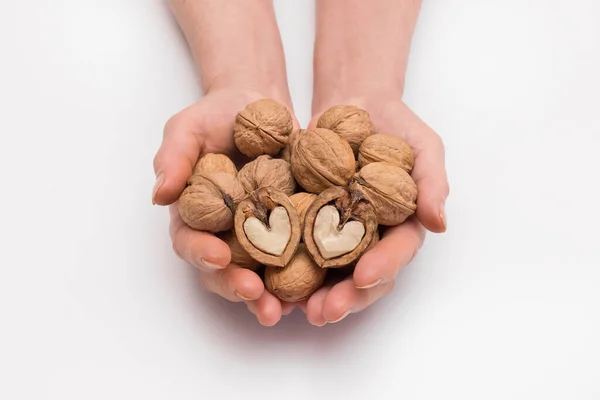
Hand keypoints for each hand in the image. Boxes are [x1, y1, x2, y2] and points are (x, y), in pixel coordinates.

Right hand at [152, 88, 298, 325]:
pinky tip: (317, 287)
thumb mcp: (188, 128)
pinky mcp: (293, 229)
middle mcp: (225, 233)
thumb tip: (158, 194)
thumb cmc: (217, 115)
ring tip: (284, 309)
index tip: (217, 257)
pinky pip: (299, 256)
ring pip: (261, 273)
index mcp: (195, 215)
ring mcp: (260, 235)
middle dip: (237, 287)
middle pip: (225, 270)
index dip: (201, 253)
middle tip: (255, 295)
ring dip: (271, 295)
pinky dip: (305, 274)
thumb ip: (173, 157)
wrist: (261, 105)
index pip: (190, 242)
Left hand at [301, 95, 449, 325]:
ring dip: (310, 294)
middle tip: (323, 312)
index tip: (364, 277)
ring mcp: (336, 233)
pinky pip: (295, 248)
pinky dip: (282, 268)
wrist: (355, 104)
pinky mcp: (306, 222)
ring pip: (326, 273)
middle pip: (359, 276)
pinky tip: (264, 283)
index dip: (382, 267)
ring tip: (291, 310)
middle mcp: (369, 237)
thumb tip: (439, 223)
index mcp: (400, 226)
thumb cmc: (397, 125)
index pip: (395, 253)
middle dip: (344, 298)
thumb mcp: (424, 146)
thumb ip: (433, 182)